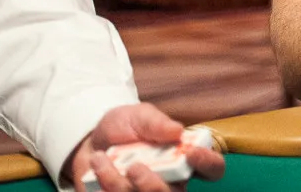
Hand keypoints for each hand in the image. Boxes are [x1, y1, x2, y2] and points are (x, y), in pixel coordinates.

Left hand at [66, 103, 225, 190]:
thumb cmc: (122, 127)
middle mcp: (169, 181)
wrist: (88, 141)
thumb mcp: (139, 116)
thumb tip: (178, 131)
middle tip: (135, 168)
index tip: (192, 152)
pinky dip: (104, 184)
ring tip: (101, 159)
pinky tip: (97, 166)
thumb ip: (156, 122)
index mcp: (183, 159)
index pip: (212, 170)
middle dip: (154, 186)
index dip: (208, 164)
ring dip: (119, 183)